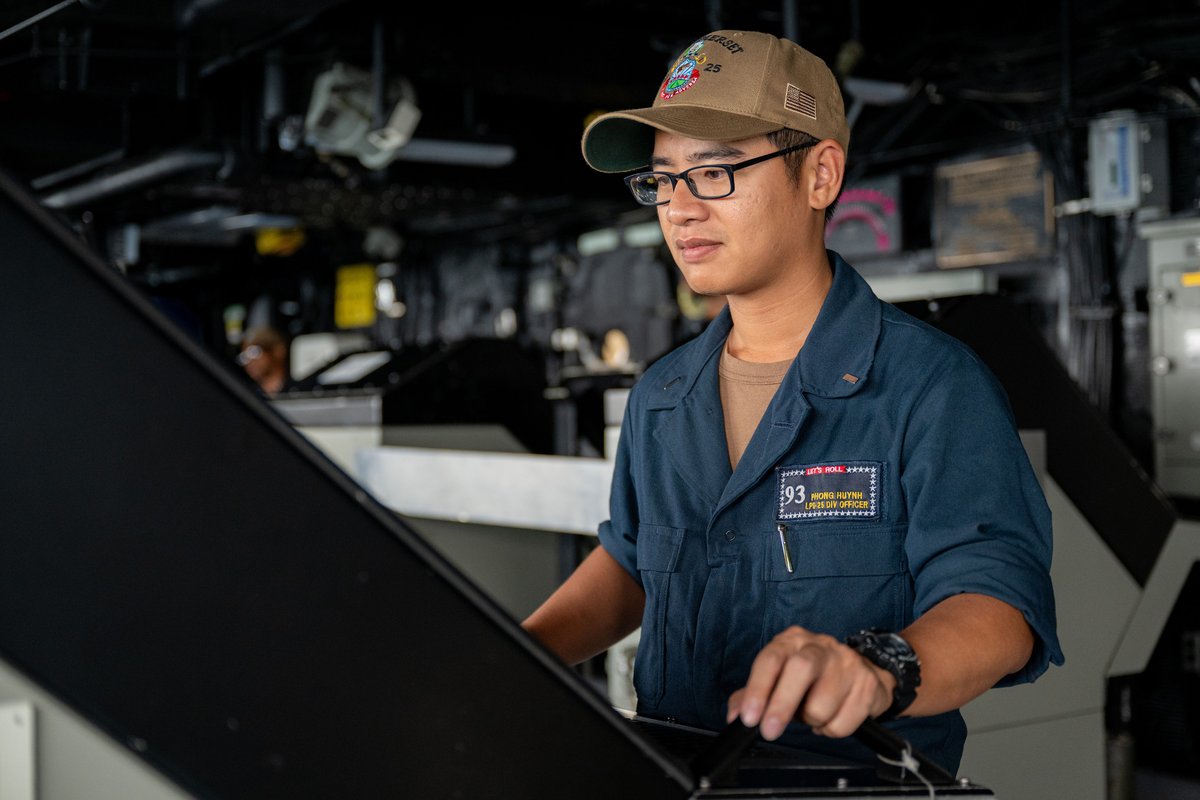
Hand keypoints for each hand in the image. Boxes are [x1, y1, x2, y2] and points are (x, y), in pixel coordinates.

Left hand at [726, 625, 894, 740]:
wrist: (866, 671)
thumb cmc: (814, 677)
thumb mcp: (780, 678)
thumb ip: (754, 694)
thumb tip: (735, 715)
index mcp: (792, 641)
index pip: (771, 660)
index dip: (757, 689)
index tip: (750, 718)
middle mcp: (820, 646)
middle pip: (800, 670)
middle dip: (781, 705)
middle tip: (770, 731)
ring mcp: (847, 662)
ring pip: (821, 705)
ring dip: (812, 721)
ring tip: (814, 713)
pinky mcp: (867, 683)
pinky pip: (843, 723)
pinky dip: (833, 729)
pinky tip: (834, 715)